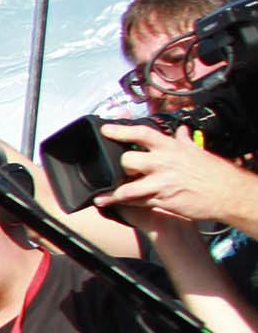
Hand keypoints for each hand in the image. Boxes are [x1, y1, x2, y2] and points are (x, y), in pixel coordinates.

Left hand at [97, 122, 257, 231]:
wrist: (228, 193)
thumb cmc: (214, 172)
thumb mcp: (197, 150)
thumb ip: (184, 140)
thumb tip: (181, 130)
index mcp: (171, 147)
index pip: (142, 133)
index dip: (122, 130)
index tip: (106, 129)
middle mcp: (164, 163)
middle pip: (128, 160)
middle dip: (121, 166)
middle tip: (121, 170)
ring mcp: (162, 182)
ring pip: (127, 186)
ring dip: (114, 191)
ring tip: (104, 194)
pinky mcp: (162, 200)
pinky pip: (135, 202)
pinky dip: (120, 203)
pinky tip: (109, 202)